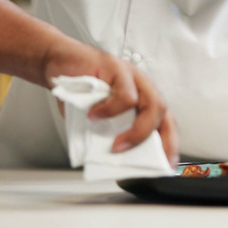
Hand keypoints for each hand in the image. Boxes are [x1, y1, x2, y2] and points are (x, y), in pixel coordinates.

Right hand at [43, 36, 178, 166]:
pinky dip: (111, 111)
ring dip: (136, 131)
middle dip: (160, 141)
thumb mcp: (97, 118)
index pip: (165, 121)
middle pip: (163, 114)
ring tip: (116, 146)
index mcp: (142, 98)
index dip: (169, 144)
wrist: (57, 62)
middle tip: (142, 162)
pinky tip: (94, 117)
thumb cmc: (78, 90)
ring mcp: (132, 75)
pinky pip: (125, 95)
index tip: (167, 166)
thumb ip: (109, 131)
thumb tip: (115, 158)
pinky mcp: (117, 68)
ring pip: (152, 104)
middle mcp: (142, 86)